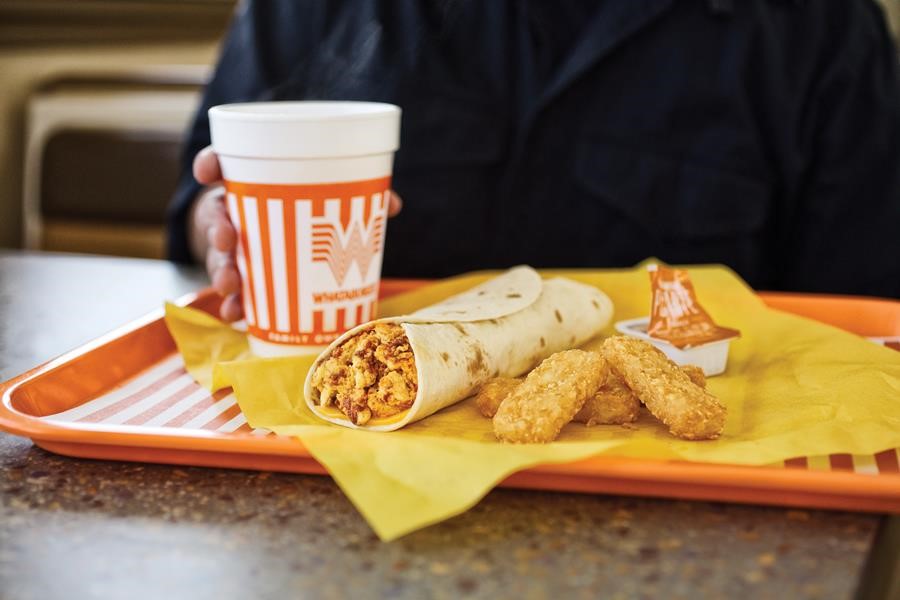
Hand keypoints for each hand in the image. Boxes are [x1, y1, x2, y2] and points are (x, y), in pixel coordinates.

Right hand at [187, 145, 402, 322]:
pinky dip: (234, 304)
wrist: (299, 247)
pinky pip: (233, 291)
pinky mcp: (242, 276)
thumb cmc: (312, 214)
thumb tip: (391, 204)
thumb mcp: (332, 202)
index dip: (210, 164)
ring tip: (232, 285)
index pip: (221, 165)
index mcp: (252, 185)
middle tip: (228, 238)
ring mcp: (235, 246)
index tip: (208, 171)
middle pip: (216, 215)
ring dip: (221, 270)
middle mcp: (236, 213)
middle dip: (217, 227)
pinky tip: (237, 314)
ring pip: (219, 256)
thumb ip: (358, 198)